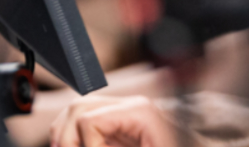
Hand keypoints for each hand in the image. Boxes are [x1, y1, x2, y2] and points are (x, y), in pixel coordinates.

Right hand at [49, 95, 185, 146]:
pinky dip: (76, 135)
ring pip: (79, 110)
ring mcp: (126, 111)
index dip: (86, 146)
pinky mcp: (124, 122)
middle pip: (78, 108)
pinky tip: (76, 146)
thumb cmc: (181, 146)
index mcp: (139, 111)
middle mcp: (130, 105)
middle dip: (67, 138)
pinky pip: (89, 120)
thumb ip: (111, 145)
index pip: (88, 120)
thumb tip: (91, 143)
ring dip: (67, 135)